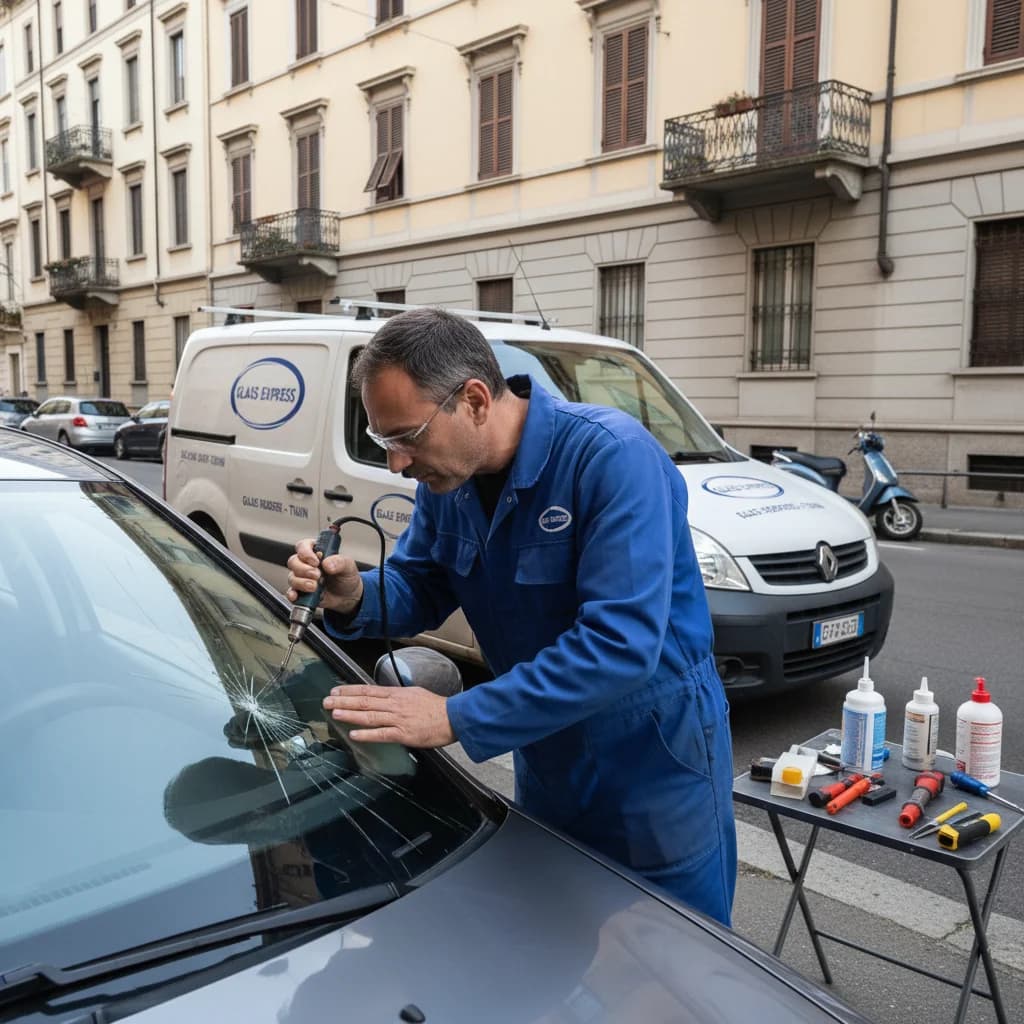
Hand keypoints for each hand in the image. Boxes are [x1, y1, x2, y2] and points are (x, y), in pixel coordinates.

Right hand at [286, 538, 363, 613]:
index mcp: (316, 552)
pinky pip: (290, 592)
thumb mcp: (348, 566)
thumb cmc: (346, 577)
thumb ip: (339, 562)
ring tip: (315, 587)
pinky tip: (297, 596)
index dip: (306, 553)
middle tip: (317, 575)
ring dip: (301, 582)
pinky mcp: (301, 592)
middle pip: (294, 561)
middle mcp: (306, 564)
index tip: (315, 561)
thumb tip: (327, 564)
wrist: (348, 596)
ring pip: (292, 577)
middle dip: (304, 569)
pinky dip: (292, 594)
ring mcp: (302, 578)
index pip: (303, 546)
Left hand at [323, 685, 455, 747]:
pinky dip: (367, 734)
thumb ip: (397, 696)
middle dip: (344, 701)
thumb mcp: (414, 694)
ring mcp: (398, 719)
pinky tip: (354, 734)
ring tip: (335, 713)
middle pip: (365, 701)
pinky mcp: (404, 733)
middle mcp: (394, 704)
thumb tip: (383, 697)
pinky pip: (382, 734)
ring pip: (370, 715)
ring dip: (350, 714)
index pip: (368, 690)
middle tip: (327, 701)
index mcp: (397, 694)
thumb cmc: (436, 707)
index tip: (336, 691)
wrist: (454, 717)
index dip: (350, 691)